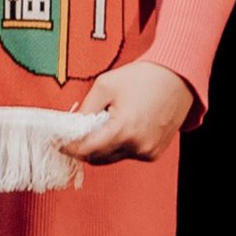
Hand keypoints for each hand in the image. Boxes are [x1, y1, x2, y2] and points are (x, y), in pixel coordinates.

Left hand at [59, 60, 195, 167]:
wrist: (178, 78)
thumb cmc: (144, 77)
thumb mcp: (106, 85)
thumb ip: (86, 108)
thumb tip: (72, 126)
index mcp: (123, 130)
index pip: (86, 149)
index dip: (68, 147)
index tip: (57, 142)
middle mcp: (136, 146)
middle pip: (97, 158)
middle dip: (84, 147)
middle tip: (76, 132)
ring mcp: (147, 152)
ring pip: (112, 158)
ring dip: (102, 147)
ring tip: (102, 124)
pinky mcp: (154, 153)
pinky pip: (128, 154)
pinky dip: (119, 145)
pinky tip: (122, 126)